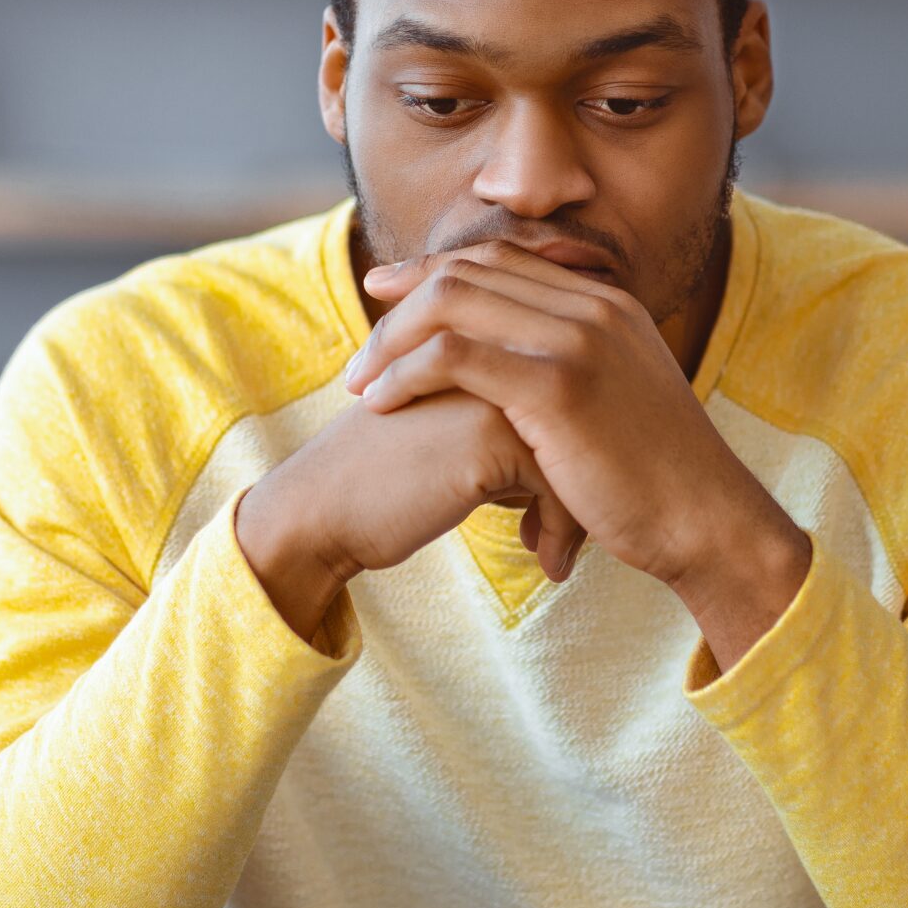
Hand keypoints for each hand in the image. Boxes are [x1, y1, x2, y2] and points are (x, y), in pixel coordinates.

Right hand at [233, 386, 574, 644]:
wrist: (320, 511)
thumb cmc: (381, 481)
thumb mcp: (450, 429)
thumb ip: (503, 418)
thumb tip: (571, 448)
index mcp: (484, 343)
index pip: (570, 391)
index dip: (577, 450)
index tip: (567, 506)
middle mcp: (494, 353)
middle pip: (583, 417)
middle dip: (586, 480)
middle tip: (575, 533)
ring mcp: (494, 388)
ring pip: (580, 448)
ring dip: (578, 509)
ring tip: (555, 549)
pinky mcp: (491, 435)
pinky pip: (561, 483)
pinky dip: (562, 530)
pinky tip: (548, 564)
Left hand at [342, 239, 809, 655]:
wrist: (707, 521)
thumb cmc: (658, 482)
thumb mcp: (619, 403)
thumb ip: (575, 372)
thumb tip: (518, 383)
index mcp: (607, 302)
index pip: (501, 259)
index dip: (433, 273)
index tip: (387, 296)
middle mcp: (593, 305)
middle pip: (469, 272)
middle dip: (401, 302)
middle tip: (361, 349)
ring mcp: (578, 339)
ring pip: (452, 303)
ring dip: (392, 340)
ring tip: (361, 384)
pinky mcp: (559, 385)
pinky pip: (456, 356)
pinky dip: (407, 373)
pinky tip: (383, 404)